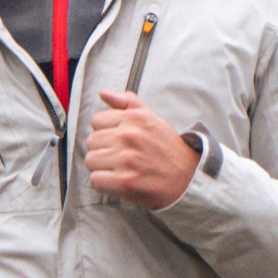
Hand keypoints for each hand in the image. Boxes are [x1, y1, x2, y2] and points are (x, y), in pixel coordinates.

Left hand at [83, 92, 197, 207]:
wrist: (187, 177)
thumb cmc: (167, 149)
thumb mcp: (151, 118)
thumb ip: (127, 103)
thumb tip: (103, 93)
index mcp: (134, 118)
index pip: (97, 121)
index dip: (106, 133)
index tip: (118, 141)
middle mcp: (129, 135)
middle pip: (91, 142)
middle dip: (102, 150)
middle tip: (120, 158)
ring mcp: (126, 159)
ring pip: (91, 160)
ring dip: (101, 167)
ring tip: (119, 169)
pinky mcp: (125, 181)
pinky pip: (95, 180)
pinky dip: (103, 184)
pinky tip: (117, 182)